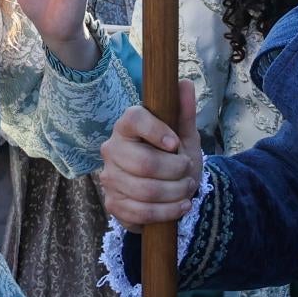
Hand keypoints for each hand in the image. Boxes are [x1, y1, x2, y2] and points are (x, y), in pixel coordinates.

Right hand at [100, 81, 201, 228]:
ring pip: (146, 190)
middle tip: (188, 171)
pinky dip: (168, 212)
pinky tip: (181, 206)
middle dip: (176, 171)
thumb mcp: (184, 136)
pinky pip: (142, 212)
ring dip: (176, 193)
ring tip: (187, 188)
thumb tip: (185, 84)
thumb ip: (183, 112)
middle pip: (144, 163)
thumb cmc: (173, 157)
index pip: (134, 120)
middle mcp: (111, 150)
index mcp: (126, 127)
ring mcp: (109, 178)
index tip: (176, 144)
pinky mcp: (113, 204)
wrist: (167, 191)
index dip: (157, 131)